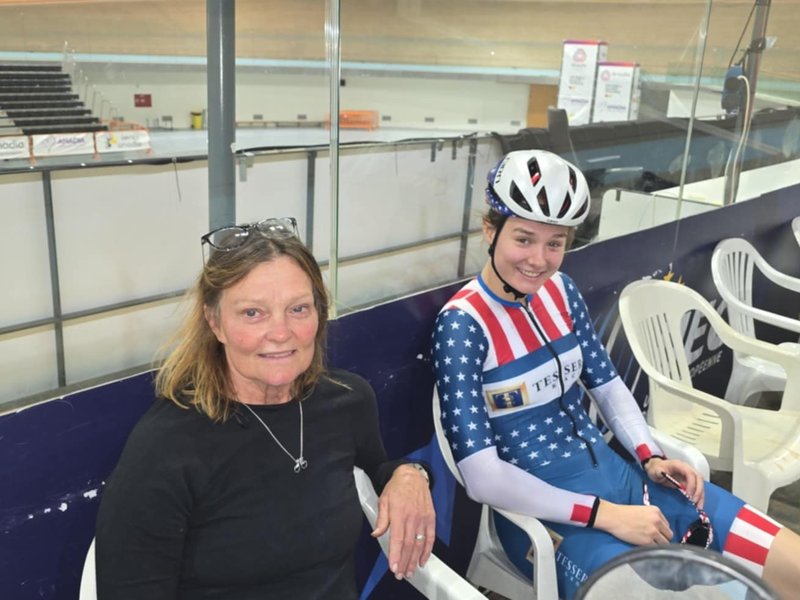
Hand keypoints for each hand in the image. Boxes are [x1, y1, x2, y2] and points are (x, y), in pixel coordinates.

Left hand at [372, 464, 435, 579]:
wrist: (413, 475)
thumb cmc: (396, 488)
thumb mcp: (384, 500)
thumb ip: (381, 519)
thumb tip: (376, 534)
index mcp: (399, 513)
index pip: (398, 538)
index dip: (396, 554)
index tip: (394, 567)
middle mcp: (412, 517)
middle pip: (409, 545)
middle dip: (405, 562)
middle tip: (401, 575)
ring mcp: (423, 518)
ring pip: (420, 544)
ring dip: (415, 560)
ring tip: (410, 572)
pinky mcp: (430, 518)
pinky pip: (430, 537)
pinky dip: (427, 550)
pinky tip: (423, 560)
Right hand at [594, 499, 672, 545]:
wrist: (613, 517)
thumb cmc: (624, 513)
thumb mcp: (642, 510)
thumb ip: (653, 518)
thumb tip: (659, 529)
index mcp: (656, 511)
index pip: (667, 525)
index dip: (662, 530)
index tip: (656, 533)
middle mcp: (657, 521)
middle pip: (669, 535)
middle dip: (662, 538)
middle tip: (654, 540)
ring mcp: (653, 531)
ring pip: (665, 544)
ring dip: (659, 545)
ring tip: (650, 544)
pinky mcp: (647, 541)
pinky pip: (656, 549)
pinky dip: (652, 549)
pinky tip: (645, 546)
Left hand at [644, 458, 704, 508]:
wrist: (656, 468)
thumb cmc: (656, 469)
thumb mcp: (655, 470)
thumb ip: (658, 472)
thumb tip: (661, 473)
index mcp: (679, 465)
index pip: (690, 473)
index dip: (691, 484)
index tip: (688, 494)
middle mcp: (687, 469)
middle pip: (698, 478)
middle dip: (698, 491)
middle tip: (694, 501)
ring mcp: (689, 476)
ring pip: (700, 484)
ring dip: (701, 496)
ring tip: (698, 507)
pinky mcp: (689, 482)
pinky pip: (697, 489)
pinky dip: (699, 497)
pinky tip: (697, 505)